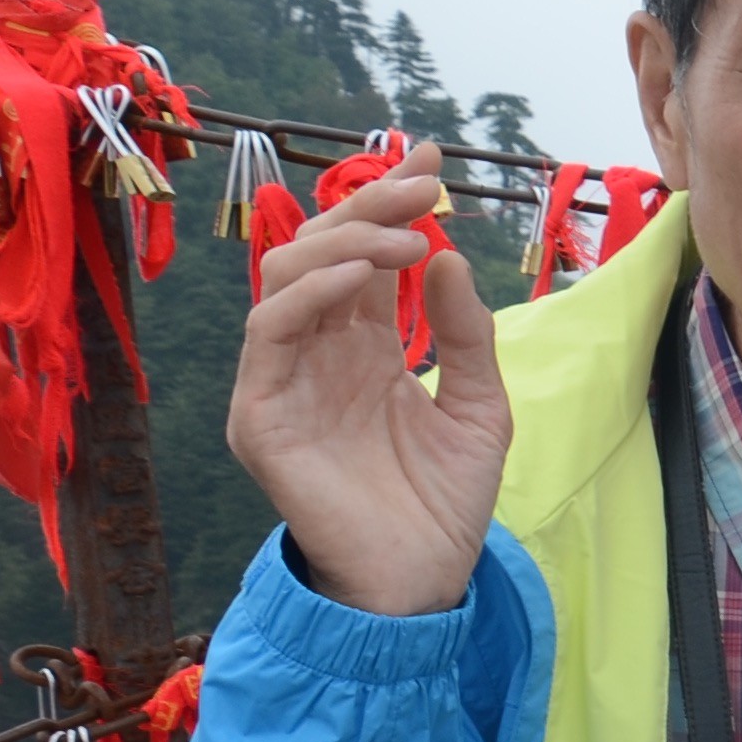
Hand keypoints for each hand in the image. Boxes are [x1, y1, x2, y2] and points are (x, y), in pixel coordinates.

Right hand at [228, 162, 509, 618]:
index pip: (363, 255)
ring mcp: (282, 381)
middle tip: (424, 186)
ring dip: (345, 241)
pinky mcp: (259, 415)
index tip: (433, 160)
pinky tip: (363, 275)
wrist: (425, 582)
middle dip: (369, 207)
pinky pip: (268, 333)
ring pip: (285, 277)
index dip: (389, 202)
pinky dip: (310, 293)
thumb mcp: (481, 405)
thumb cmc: (447, 501)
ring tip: (407, 233)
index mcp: (361, 348)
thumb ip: (465, 334)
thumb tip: (445, 255)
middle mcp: (316, 355)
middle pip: (321, 252)